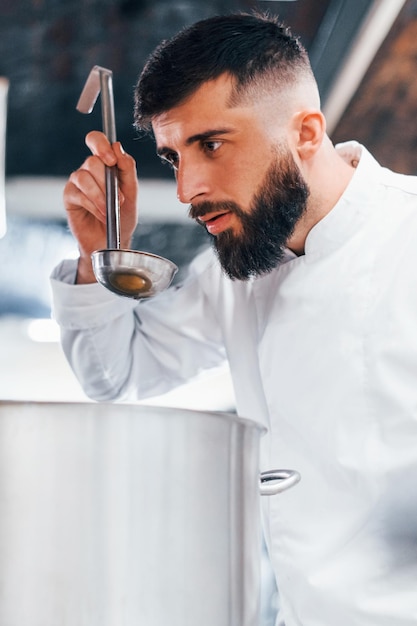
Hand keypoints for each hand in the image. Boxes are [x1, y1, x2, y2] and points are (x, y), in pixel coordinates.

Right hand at [64, 131, 138, 282]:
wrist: (113, 241)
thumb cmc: (122, 217)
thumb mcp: (132, 193)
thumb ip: (127, 169)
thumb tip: (118, 147)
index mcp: (105, 163)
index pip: (96, 140)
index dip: (101, 145)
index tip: (111, 161)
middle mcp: (89, 169)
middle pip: (92, 161)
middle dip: (107, 182)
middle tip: (119, 200)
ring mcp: (77, 182)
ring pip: (84, 177)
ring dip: (100, 195)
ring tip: (109, 211)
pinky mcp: (69, 196)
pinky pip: (78, 193)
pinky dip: (92, 205)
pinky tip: (100, 214)